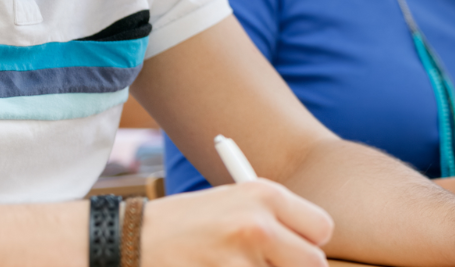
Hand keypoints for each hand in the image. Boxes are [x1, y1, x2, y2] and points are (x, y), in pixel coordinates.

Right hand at [141, 179, 333, 266]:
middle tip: (267, 266)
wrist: (131, 239)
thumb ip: (276, 222)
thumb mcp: (234, 204)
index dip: (310, 245)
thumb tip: (316, 254)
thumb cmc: (188, 224)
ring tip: (228, 264)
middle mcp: (257, 225)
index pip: (322, 229)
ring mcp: (238, 261)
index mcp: (264, 194)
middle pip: (313, 264)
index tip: (294, 253)